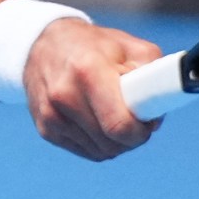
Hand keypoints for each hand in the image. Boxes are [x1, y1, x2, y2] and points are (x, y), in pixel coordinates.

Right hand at [22, 19, 162, 160]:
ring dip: (117, 142)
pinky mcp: (46, 129)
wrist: (43, 46)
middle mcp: (64, 96)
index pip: (120, 125)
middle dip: (132, 137)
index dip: (141, 130)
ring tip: (116, 116)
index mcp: (88, 71)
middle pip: (112, 143)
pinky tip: (99, 121)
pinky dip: (100, 142)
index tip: (147, 120)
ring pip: (102, 152)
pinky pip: (87, 152)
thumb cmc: (94, 46)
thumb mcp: (131, 47)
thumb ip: (153, 77)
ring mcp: (51, 115)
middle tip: (136, 118)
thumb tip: (154, 116)